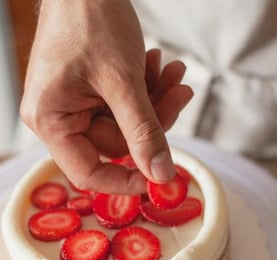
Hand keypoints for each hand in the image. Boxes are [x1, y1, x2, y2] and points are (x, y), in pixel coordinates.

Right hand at [20, 0, 192, 193]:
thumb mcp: (123, 81)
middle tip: (181, 94)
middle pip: (118, 143)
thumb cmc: (91, 19)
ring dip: (156, 101)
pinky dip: (148, 89)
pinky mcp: (92, 91)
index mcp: (51, 120)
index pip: (88, 173)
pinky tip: (161, 66)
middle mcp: (59, 117)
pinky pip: (126, 105)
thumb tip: (160, 174)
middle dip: (155, 119)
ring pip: (127, 123)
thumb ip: (144, 132)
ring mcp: (76, 104)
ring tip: (176, 73)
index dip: (127, 179)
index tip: (161, 175)